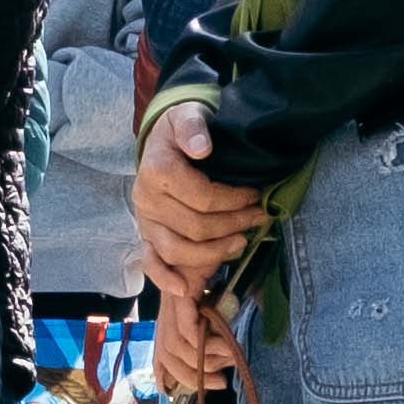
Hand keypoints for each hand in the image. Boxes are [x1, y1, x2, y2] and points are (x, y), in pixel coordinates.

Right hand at [134, 128, 271, 298]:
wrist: (162, 140)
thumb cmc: (181, 129)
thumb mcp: (186, 115)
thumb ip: (193, 126)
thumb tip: (202, 147)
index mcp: (156, 169)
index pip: (202, 197)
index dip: (234, 200)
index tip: (255, 195)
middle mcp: (146, 198)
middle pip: (196, 227)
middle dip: (234, 224)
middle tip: (258, 217)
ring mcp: (145, 220)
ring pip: (178, 250)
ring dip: (214, 252)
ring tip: (241, 242)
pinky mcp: (145, 235)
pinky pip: (150, 262)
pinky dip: (165, 278)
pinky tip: (184, 288)